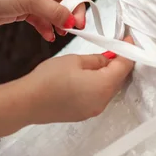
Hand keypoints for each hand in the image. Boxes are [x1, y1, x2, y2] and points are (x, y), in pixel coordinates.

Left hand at [0, 0, 93, 40]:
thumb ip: (54, 10)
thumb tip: (71, 20)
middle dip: (73, 8)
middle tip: (76, 23)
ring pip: (57, 7)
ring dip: (62, 20)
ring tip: (64, 31)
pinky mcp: (26, 9)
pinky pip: (44, 17)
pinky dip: (48, 27)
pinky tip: (49, 35)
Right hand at [0, 40, 134, 138]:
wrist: (27, 102)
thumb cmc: (49, 78)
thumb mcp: (75, 60)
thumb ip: (97, 59)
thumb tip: (110, 59)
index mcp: (104, 86)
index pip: (124, 67)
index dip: (128, 51)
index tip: (128, 40)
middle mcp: (103, 102)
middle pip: (119, 79)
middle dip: (119, 63)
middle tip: (114, 47)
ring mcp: (94, 110)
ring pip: (109, 89)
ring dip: (109, 75)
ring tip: (100, 60)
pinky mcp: (84, 114)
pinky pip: (98, 96)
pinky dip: (99, 85)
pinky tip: (90, 76)